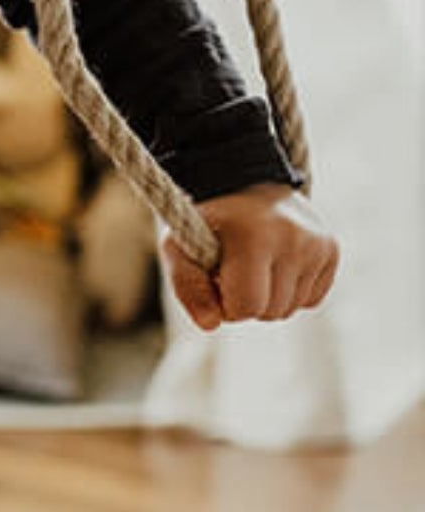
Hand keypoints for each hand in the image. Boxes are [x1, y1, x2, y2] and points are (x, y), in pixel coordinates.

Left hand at [163, 183, 337, 331]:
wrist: (247, 187)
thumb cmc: (208, 224)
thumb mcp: (179, 247)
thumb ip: (187, 287)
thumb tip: (211, 324)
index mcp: (254, 237)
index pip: (246, 306)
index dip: (225, 305)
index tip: (217, 282)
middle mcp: (294, 239)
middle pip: (270, 312)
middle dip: (246, 302)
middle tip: (234, 272)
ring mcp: (317, 244)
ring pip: (290, 310)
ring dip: (267, 299)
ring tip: (254, 266)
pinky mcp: (331, 250)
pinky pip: (310, 300)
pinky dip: (289, 293)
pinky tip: (275, 266)